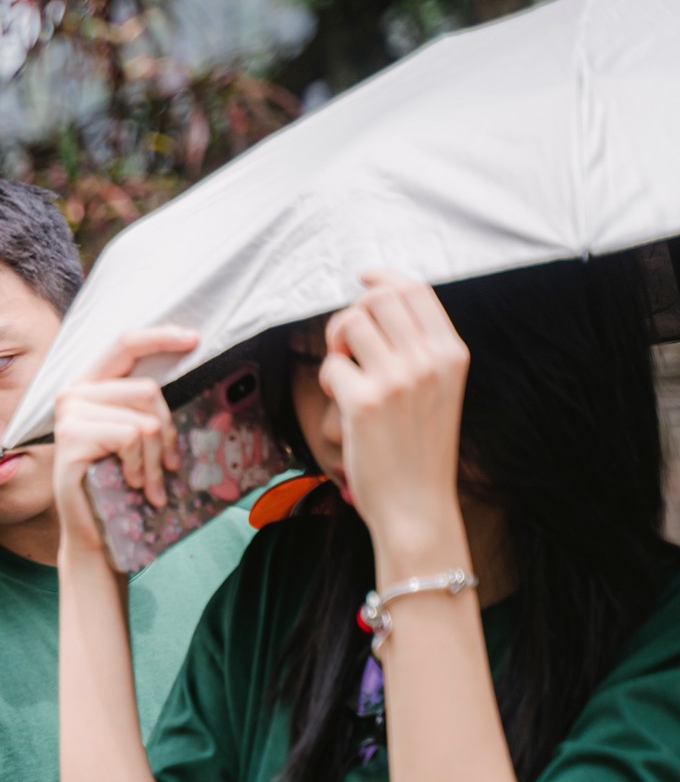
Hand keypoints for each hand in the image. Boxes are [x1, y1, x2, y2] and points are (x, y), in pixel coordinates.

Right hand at [51, 326, 201, 557]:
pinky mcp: (71, 438)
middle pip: (147, 390)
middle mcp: (73, 393)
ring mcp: (69, 414)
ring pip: (144, 421)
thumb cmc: (118, 485)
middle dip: (167, 433)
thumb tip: (195, 378)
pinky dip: (139, 466)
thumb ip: (148, 409)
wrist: (95, 532)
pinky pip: (131, 438)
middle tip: (168, 466)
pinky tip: (128, 482)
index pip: (125, 345)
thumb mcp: (137, 438)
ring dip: (155, 461)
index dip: (160, 337)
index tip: (194, 338)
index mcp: (91, 386)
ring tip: (146, 483)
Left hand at [320, 273, 468, 556]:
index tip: (363, 276)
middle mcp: (429, 360)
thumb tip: (380, 305)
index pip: (416, 290)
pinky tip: (341, 403)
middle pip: (377, 300)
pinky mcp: (364, 402)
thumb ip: (422, 350)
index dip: (383, 276)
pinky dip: (328, 380)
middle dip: (352, 315)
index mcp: (452, 354)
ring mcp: (397, 380)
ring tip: (343, 373)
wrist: (418, 506)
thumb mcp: (441, 390)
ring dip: (335, 344)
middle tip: (346, 345)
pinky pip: (330, 365)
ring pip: (349, 324)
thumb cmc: (421, 449)